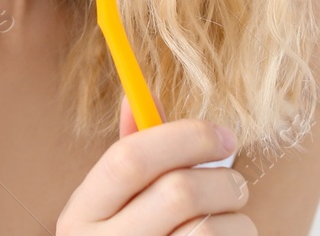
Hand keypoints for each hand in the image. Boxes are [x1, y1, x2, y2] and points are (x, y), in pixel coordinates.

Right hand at [57, 97, 253, 234]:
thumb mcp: (111, 210)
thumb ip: (129, 159)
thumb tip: (134, 97)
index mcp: (81, 216)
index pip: (129, 158)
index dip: (184, 136)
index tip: (224, 134)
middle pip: (179, 193)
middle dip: (222, 178)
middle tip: (235, 181)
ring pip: (211, 232)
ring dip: (239, 221)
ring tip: (232, 224)